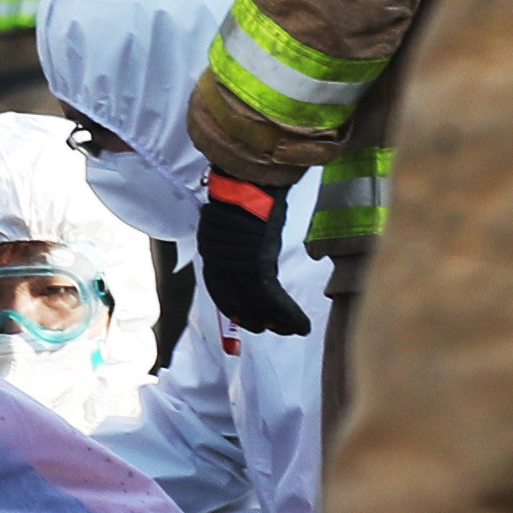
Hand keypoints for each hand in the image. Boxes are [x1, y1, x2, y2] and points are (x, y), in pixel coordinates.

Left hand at [200, 175, 309, 336]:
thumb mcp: (232, 219)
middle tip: (267, 329)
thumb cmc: (243, 194)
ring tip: (288, 329)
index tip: (243, 318)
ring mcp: (239, 265)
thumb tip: (243, 243)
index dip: (231, 307)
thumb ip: (233, 238)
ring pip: (257, 303)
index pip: (218, 287)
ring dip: (276, 320)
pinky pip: (273, 298)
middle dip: (252, 318)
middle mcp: (222, 262)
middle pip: (236, 300)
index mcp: (212, 250)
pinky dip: (288, 313)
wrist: (248, 182)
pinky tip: (300, 324)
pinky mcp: (259, 265)